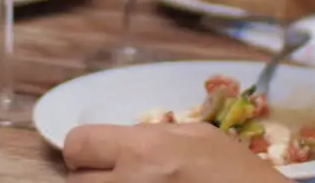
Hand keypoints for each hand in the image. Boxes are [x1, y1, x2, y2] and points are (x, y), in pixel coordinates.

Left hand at [63, 124, 289, 182]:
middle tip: (118, 178)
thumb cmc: (238, 175)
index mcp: (143, 150)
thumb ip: (155, 135)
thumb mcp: (199, 137)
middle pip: (76, 182)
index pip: (78, 144)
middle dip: (94, 179)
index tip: (98, 157)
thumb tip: (125, 141)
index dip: (85, 151)